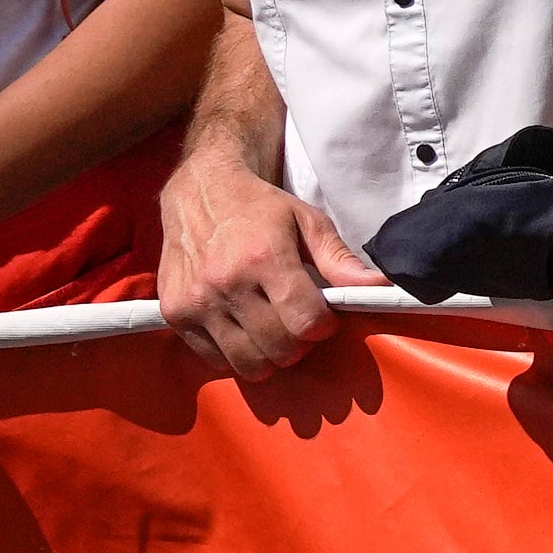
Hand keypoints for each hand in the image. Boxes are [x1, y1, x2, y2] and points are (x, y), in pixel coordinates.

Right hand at [159, 151, 382, 376]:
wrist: (200, 191)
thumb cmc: (260, 208)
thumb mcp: (306, 221)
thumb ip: (339, 258)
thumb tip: (378, 286)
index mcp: (264, 257)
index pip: (305, 321)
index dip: (323, 326)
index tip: (323, 316)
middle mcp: (226, 282)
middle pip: (279, 347)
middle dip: (300, 343)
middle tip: (298, 323)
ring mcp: (196, 300)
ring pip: (248, 361)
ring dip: (269, 355)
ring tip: (273, 329)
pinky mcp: (174, 312)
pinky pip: (214, 359)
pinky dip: (235, 354)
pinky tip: (243, 330)